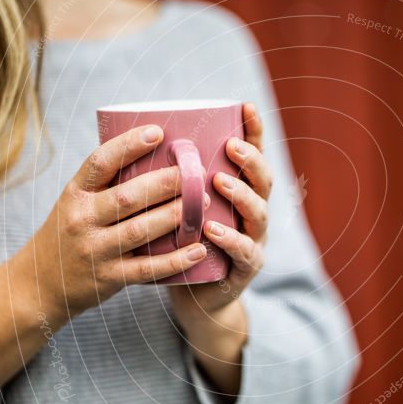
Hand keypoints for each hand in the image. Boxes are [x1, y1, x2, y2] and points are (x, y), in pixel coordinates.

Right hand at [22, 124, 207, 326]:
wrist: (39, 285)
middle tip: (195, 173)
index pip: (99, 163)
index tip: (158, 133)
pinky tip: (198, 250)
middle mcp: (82, 220)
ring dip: (175, 216)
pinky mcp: (109, 279)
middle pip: (127, 197)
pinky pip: (147, 269)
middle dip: (165, 183)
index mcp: (75, 194)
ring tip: (203, 203)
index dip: (128, 145)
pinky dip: (175, 260)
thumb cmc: (69, 233)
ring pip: (140, 231)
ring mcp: (94, 251)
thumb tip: (153, 150)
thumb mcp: (76, 203)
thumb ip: (106, 184)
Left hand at [168, 103, 271, 393]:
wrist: (194, 297)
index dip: (253, 131)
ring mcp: (253, 240)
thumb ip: (173, 180)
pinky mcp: (245, 270)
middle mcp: (252, 213)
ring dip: (241, 195)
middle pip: (263, 181)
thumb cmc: (183, 244)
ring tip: (219, 182)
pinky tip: (214, 229)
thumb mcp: (181, 207)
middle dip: (250, 160)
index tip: (244, 106)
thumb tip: (139, 136)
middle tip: (230, 146)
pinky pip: (245, 253)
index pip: (252, 155)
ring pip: (258, 214)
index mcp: (240, 191)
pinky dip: (231, 240)